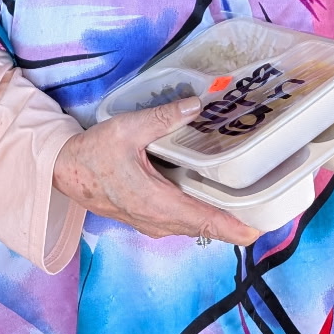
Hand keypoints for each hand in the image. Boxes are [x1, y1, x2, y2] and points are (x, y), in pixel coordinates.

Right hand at [52, 98, 261, 245]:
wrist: (65, 173)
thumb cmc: (93, 154)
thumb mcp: (126, 129)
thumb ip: (163, 118)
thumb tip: (197, 104)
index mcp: (157, 203)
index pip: (204, 222)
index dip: (235, 228)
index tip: (260, 229)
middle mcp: (159, 221)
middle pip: (207, 228)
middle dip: (236, 220)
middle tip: (268, 203)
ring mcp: (154, 224)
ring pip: (196, 225)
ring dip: (220, 217)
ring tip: (249, 198)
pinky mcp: (150, 219)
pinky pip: (184, 220)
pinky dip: (202, 213)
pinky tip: (214, 194)